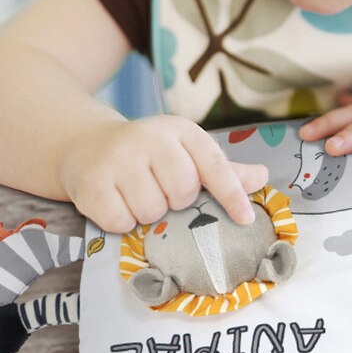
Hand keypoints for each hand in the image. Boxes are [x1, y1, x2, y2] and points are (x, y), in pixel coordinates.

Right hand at [57, 114, 269, 234]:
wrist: (89, 145)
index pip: (214, 165)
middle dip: (175, 202)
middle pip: (182, 193)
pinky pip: (121, 222)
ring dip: (148, 214)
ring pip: (152, 211)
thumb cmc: (149, 154)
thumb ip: (222, 170)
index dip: (232, 194)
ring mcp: (118, 159)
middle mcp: (150, 138)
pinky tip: (117, 202)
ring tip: (137, 194)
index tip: (246, 219)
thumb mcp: (185, 152)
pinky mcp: (92, 183)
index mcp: (181, 130)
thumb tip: (262, 177)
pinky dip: (122, 222)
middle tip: (161, 189)